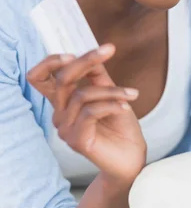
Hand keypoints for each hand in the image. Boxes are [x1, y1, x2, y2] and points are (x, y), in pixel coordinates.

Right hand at [27, 44, 146, 186]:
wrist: (132, 158)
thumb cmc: (121, 127)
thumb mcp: (110, 95)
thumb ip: (98, 77)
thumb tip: (94, 55)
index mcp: (64, 102)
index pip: (40, 78)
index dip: (50, 62)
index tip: (76, 51)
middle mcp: (60, 115)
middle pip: (62, 79)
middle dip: (85, 61)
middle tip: (109, 50)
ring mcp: (65, 129)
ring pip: (82, 95)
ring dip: (112, 91)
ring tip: (132, 95)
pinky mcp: (76, 140)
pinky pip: (91, 112)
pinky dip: (112, 105)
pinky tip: (126, 107)